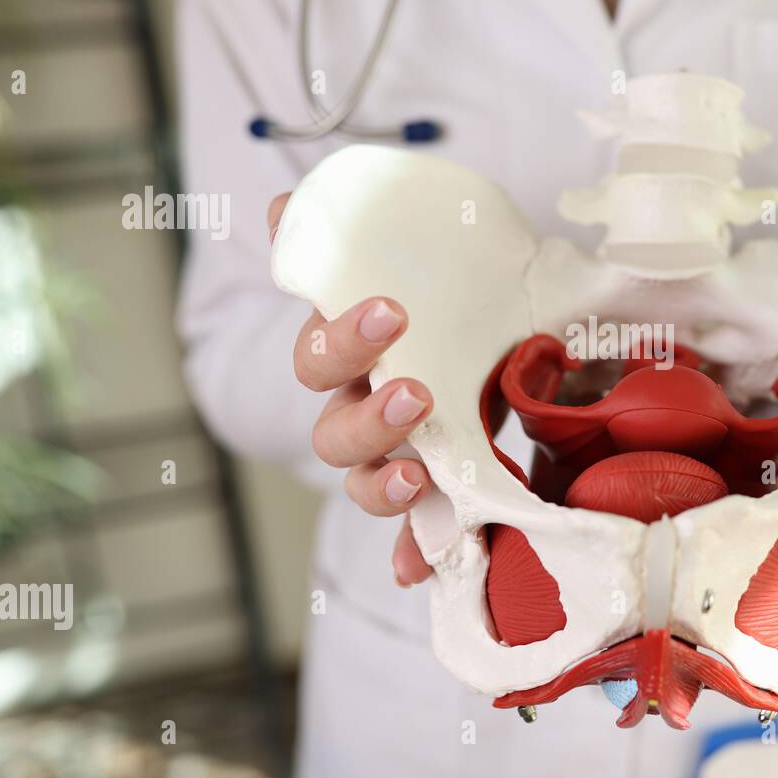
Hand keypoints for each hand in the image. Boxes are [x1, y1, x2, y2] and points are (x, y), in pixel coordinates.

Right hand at [269, 193, 436, 588]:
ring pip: (361, 485)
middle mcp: (358, 410)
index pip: (320, 356)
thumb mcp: (417, 263)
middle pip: (332, 433)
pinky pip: (411, 534)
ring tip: (420, 473)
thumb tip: (281, 206)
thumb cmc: (444, 300)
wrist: (496, 336)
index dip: (343, 340)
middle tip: (416, 395)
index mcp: (351, 356)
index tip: (392, 311)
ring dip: (383, 486)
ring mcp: (390, 456)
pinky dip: (411, 553)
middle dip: (368, 418)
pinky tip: (417, 571)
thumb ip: (350, 238)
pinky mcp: (430, 490)